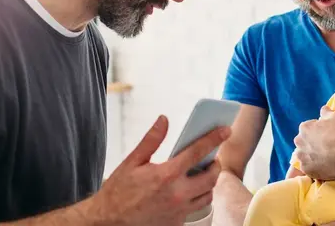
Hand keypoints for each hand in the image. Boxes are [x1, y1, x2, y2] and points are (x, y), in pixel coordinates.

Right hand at [81, 115, 230, 225]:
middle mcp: (177, 194)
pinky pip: (195, 209)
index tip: (225, 130)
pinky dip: (196, 199)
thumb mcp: (132, 162)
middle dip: (215, 165)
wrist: (109, 222)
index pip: (198, 151)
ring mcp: (179, 211)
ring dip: (208, 184)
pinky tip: (187, 192)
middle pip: (211, 176)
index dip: (214, 138)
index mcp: (167, 175)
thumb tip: (163, 120)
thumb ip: (151, 140)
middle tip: (211, 159)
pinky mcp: (177, 223)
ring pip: (207, 195)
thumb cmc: (118, 192)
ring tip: (200, 175)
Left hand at [292, 106, 334, 180]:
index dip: (319, 130)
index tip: (327, 134)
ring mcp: (302, 157)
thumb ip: (327, 112)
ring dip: (311, 155)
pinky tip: (325, 166)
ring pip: (304, 154)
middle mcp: (299, 141)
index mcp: (305, 127)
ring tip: (325, 157)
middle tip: (326, 146)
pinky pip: (308, 167)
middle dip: (312, 142)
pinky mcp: (306, 170)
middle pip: (304, 141)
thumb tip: (323, 110)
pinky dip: (315, 167)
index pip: (309, 127)